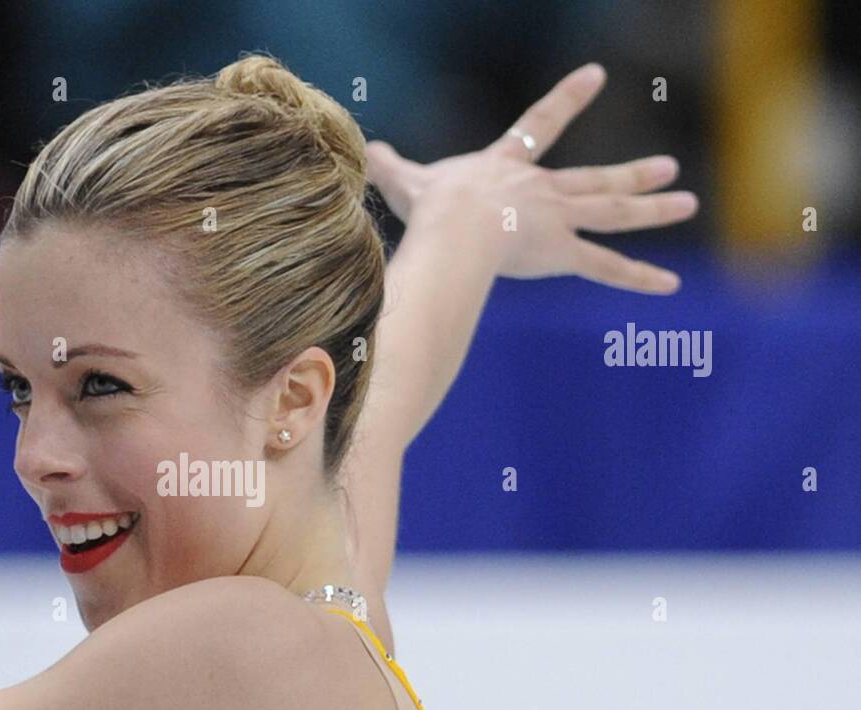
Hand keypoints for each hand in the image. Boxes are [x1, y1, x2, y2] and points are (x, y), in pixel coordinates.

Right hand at [366, 64, 698, 293]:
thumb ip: (393, 168)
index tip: (595, 76)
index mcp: (508, 168)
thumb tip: (368, 151)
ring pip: (614, 213)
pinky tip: (670, 287)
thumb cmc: (429, 206)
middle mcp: (543, 190)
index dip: (567, 99)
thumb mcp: (407, 182)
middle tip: (667, 166)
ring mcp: (557, 219)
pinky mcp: (562, 252)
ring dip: (654, 209)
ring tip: (687, 203)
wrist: (455, 226)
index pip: (540, 126)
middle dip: (633, 172)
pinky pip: (606, 267)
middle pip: (596, 179)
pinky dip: (639, 278)